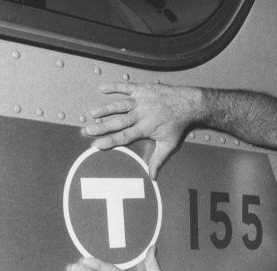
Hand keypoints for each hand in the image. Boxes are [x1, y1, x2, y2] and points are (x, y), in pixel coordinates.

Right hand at [86, 82, 201, 178]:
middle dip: (102, 127)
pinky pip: (126, 87)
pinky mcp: (143, 89)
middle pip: (118, 122)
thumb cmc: (177, 125)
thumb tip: (152, 177)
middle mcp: (141, 114)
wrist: (189, 104)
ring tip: (92, 113)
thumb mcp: (169, 144)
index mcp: (145, 128)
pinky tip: (102, 88)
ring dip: (105, 108)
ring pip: (120, 105)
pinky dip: (115, 86)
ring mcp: (141, 101)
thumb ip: (158, 159)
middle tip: (87, 131)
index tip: (96, 145)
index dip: (110, 141)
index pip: (124, 137)